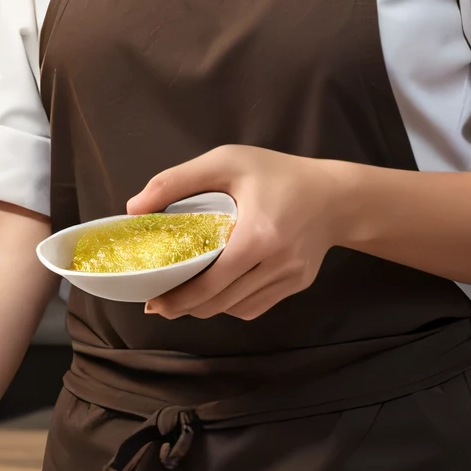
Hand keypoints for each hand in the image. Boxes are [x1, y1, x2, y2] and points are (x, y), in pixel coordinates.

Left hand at [128, 145, 346, 320]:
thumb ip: (176, 181)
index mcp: (259, 235)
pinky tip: (220, 290)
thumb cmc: (278, 173)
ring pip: (237, 309)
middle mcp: (277, 263)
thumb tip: (134, 208)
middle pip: (220, 302)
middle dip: (186, 308)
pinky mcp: (298, 285)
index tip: (153, 300)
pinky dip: (233, 304)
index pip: (210, 282)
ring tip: (185, 296)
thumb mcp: (226, 161)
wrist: (336, 194)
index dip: (178, 298)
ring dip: (208, 307)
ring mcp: (291, 278)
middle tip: (160, 303)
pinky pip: (256, 306)